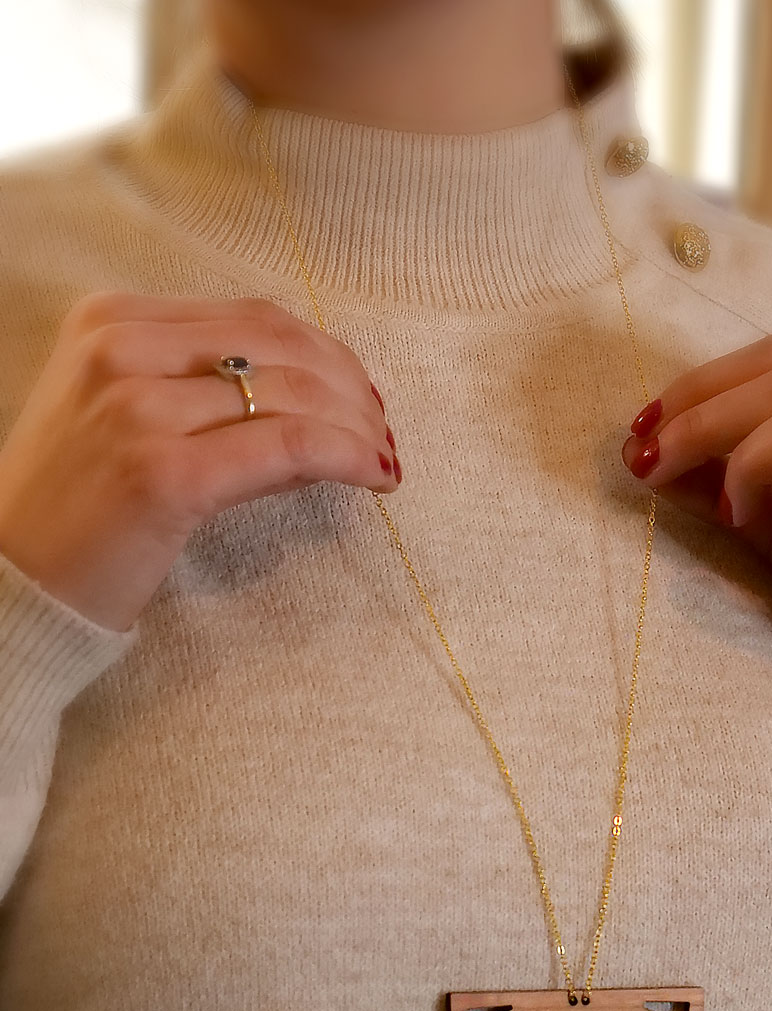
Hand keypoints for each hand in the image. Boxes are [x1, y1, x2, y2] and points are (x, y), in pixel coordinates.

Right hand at [0, 291, 400, 632]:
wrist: (13, 583)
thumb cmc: (75, 510)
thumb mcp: (122, 417)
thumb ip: (196, 387)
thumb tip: (310, 395)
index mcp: (111, 321)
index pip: (254, 318)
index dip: (327, 354)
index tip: (361, 396)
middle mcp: (120, 350)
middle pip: (281, 346)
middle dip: (351, 388)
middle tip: (384, 431)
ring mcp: (138, 408)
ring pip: (292, 394)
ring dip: (358, 426)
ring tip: (385, 458)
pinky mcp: (164, 473)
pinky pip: (286, 445)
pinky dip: (345, 455)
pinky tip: (375, 476)